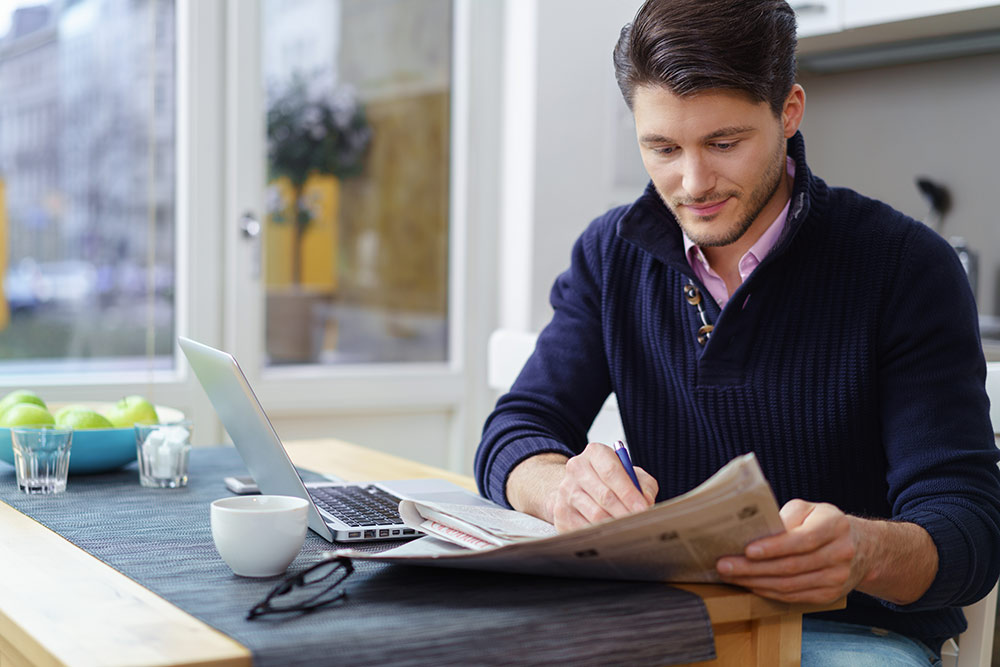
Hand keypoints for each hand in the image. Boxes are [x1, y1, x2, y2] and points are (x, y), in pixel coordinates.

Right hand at [549, 442, 657, 532]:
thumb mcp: (629, 474)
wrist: (576, 488)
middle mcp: (577, 468)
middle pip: (604, 495)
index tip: (643, 508)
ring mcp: (566, 491)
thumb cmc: (609, 480)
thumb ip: (643, 483)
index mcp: (595, 453)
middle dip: (625, 512)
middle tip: (639, 523)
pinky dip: (601, 534)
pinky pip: (585, 528)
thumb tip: (646, 501)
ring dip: (615, 525)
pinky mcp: (561, 512)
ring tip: (627, 529)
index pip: (612, 472)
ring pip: (595, 514)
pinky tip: (610, 534)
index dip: (629, 492)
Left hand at [715, 499, 866, 603]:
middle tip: (725, 565)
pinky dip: (768, 592)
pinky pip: (793, 596)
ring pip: (790, 585)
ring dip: (756, 582)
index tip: (747, 550)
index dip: (774, 547)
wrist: (862, 548)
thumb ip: (786, 516)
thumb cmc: (824, 523)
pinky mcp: (829, 595)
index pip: (802, 540)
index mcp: (835, 526)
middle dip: (753, 568)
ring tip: (730, 575)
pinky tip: (750, 584)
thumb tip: (756, 530)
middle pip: (791, 566)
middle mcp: (840, 554)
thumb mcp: (809, 509)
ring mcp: (837, 578)